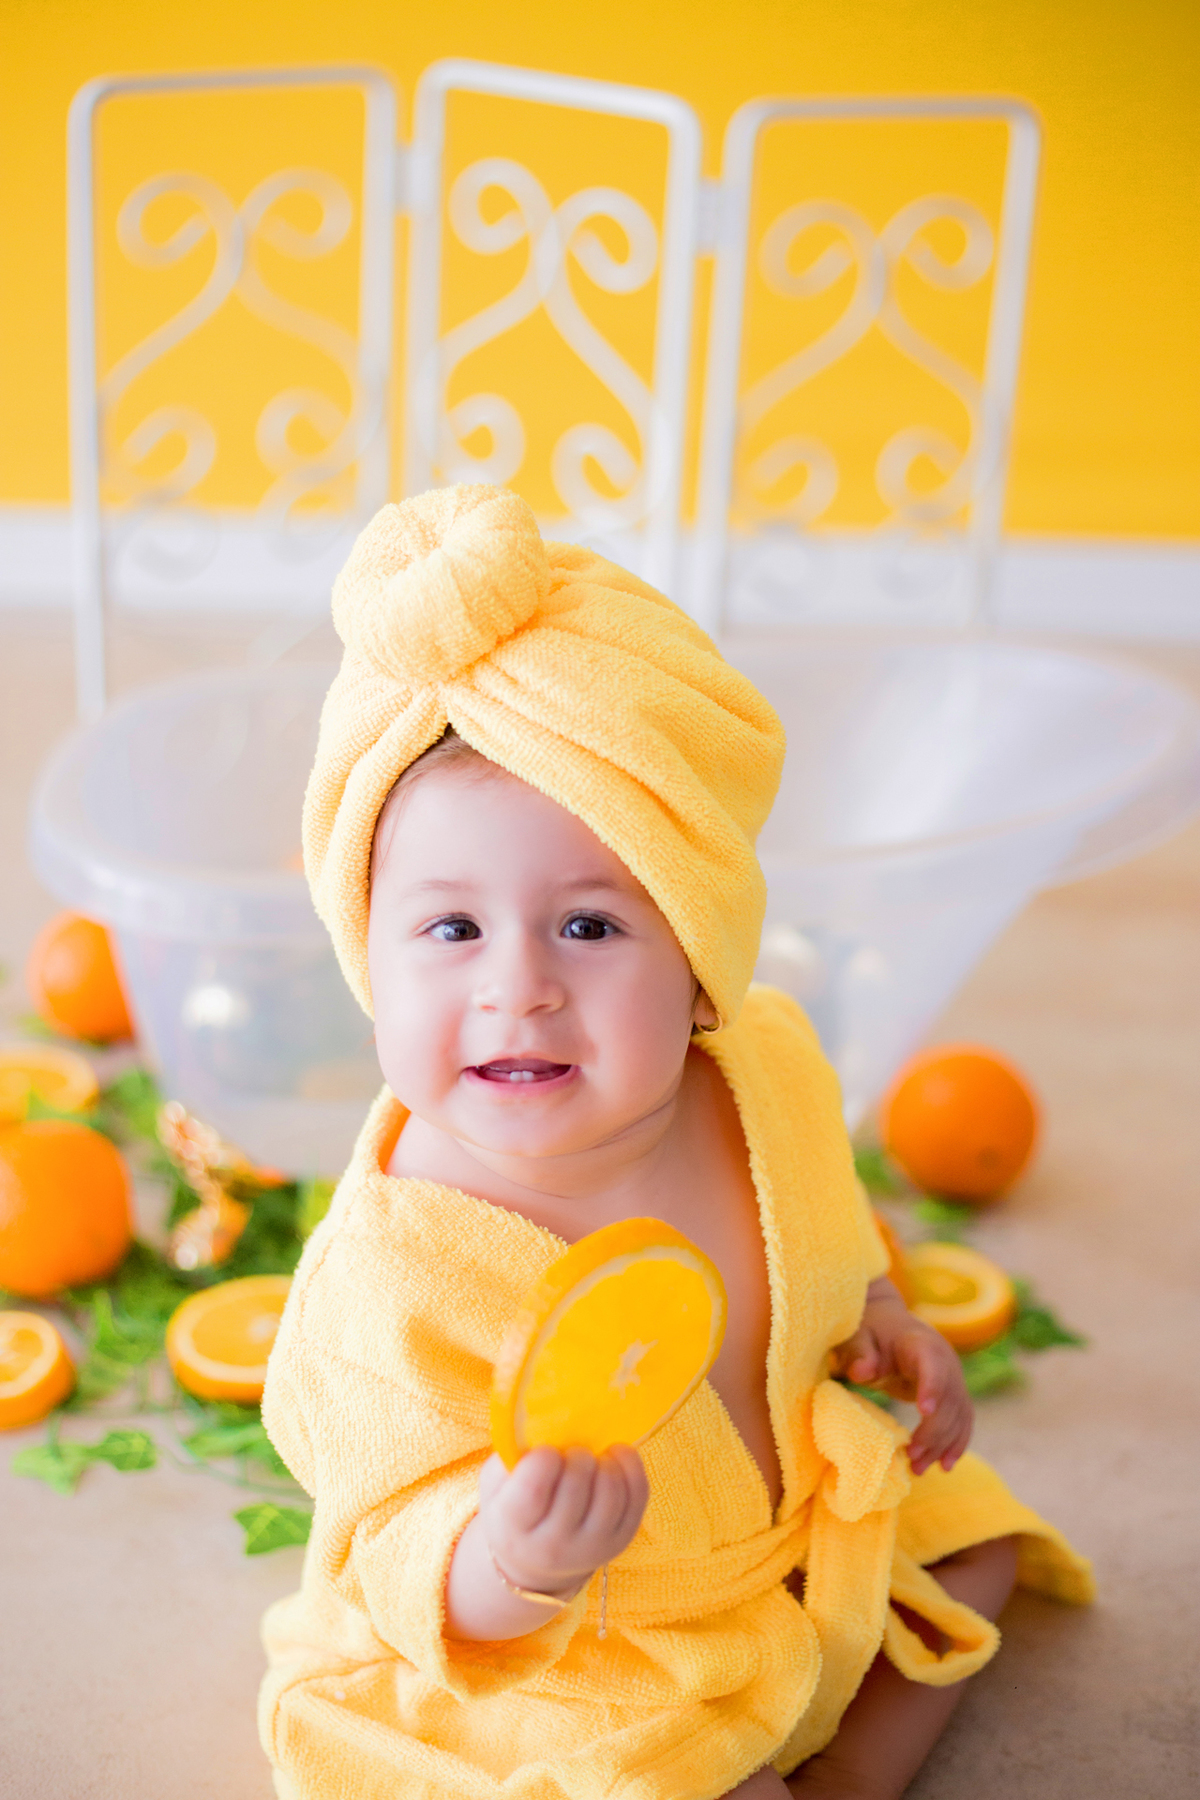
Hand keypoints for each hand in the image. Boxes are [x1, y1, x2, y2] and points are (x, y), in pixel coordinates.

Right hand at [479, 1443, 648, 1597]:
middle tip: (571, 1453)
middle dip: (577, 1456)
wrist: (536, 1558)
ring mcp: (591, 1546)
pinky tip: (614, 1457)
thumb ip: (510, 1456)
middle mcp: (553, 1545)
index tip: (546, 1451)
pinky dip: (631, 1466)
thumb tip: (539, 1421)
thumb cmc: (514, 1507)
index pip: (533, 1489)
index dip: (544, 1458)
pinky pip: (638, 1496)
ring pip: (611, 1492)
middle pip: (576, 1486)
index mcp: (514, 1526)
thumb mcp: (497, 1484)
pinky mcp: (621, 1540)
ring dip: (605, 1462)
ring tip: (593, 1458)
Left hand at [833, 1279, 973, 1476]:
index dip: (932, 1387)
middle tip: (911, 1456)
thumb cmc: (870, 1332)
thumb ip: (860, 1353)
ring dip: (942, 1444)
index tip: (924, 1412)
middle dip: (933, 1431)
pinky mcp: (954, 1393)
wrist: (889, 1324)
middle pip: (949, 1398)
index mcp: (922, 1343)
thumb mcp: (858, 1338)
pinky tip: (944, 1465)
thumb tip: (862, 1372)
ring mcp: (954, 1377)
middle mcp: (946, 1360)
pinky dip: (956, 1443)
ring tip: (918, 1469)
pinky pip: (963, 1419)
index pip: (933, 1365)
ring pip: (958, 1415)